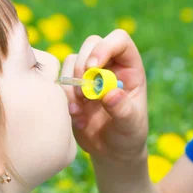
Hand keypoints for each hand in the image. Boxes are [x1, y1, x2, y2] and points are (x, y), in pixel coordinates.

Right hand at [62, 30, 147, 164]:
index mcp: (129, 68)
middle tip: (84, 92)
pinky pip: (61, 81)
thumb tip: (110, 93)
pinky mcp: (73, 88)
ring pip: (72, 61)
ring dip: (72, 84)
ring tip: (81, 110)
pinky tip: (77, 118)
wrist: (110, 151)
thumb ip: (123, 110)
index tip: (94, 66)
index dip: (105, 47)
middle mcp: (109, 66)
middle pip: (91, 44)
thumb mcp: (131, 126)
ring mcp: (89, 75)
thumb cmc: (128, 136)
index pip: (119, 40)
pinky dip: (65, 98)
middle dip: (83, 65)